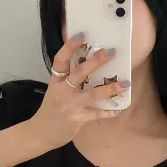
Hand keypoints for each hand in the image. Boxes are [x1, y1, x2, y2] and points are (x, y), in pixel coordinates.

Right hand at [29, 33, 129, 148]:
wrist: (41, 132)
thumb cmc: (51, 109)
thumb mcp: (55, 90)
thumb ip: (67, 79)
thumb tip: (88, 64)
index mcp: (56, 81)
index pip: (60, 60)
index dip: (69, 47)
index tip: (81, 35)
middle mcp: (62, 90)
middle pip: (79, 72)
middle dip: (96, 61)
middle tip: (110, 52)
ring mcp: (70, 105)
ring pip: (93, 94)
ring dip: (110, 88)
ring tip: (125, 84)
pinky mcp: (77, 119)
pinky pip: (95, 114)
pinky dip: (107, 112)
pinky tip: (117, 110)